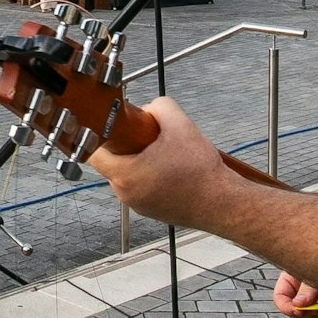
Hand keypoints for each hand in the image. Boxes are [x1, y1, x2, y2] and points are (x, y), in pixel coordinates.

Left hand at [84, 97, 237, 230]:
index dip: (104, 135)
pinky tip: (173, 170)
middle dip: (129, 147)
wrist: (223, 203)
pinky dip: (153, 176)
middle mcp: (126, 194)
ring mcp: (138, 205)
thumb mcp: (180, 124)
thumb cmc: (201, 172)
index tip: (118, 128)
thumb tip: (150, 109)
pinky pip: (143, 187)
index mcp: (125, 175)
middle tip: (150, 139)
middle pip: (113, 162)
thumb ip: (159, 106)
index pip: (94, 152)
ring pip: (129, 175)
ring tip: (166, 155)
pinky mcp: (152, 211)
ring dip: (142, 162)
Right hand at [273, 271, 317, 317]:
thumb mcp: (314, 271)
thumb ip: (306, 289)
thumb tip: (298, 305)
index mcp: (291, 282)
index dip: (287, 308)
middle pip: (298, 315)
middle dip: (309, 312)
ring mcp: (317, 303)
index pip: (280, 299)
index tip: (298, 311)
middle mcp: (302, 294)